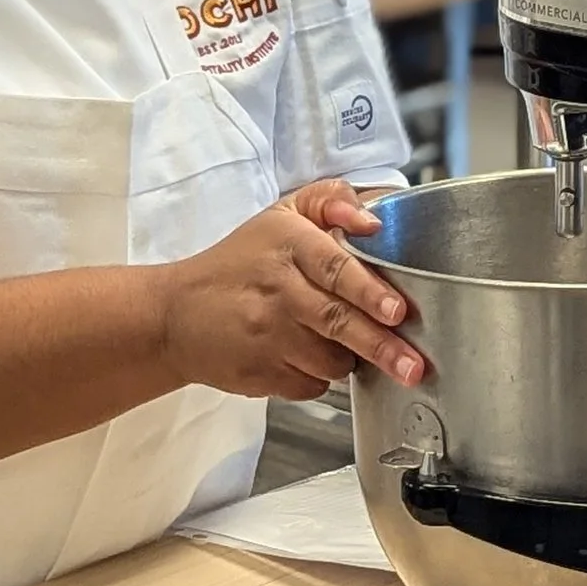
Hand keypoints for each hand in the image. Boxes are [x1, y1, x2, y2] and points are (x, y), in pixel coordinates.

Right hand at [158, 181, 427, 400]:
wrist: (174, 317)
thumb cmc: (237, 264)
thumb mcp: (280, 215)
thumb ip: (332, 200)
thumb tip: (372, 218)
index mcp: (286, 244)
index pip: (334, 268)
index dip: (369, 291)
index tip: (397, 311)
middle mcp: (277, 291)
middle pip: (339, 321)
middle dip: (382, 346)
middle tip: (412, 365)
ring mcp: (267, 337)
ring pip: (331, 360)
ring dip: (349, 358)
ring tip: (342, 343)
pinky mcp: (260, 375)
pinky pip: (311, 385)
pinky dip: (320, 377)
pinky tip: (304, 357)